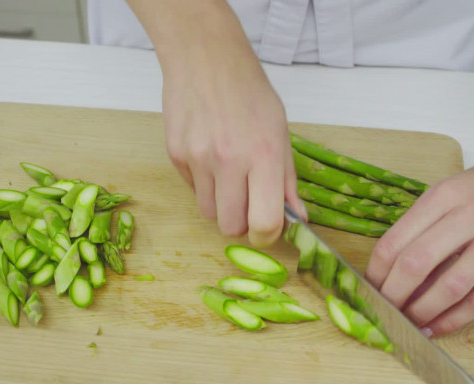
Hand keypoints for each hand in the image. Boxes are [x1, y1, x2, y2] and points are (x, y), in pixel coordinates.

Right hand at [161, 45, 304, 246]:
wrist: (206, 58)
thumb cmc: (250, 93)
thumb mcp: (280, 132)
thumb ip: (287, 180)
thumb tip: (297, 218)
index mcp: (264, 155)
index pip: (264, 223)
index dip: (267, 236)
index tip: (268, 228)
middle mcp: (230, 161)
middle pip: (230, 227)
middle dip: (241, 222)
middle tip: (247, 201)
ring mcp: (199, 159)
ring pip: (209, 213)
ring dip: (221, 204)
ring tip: (228, 176)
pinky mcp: (176, 155)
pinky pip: (192, 190)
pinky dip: (203, 183)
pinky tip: (210, 155)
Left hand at [365, 143, 473, 335]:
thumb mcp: (448, 191)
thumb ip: (421, 225)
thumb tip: (388, 271)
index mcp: (444, 196)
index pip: (397, 240)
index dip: (376, 273)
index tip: (367, 289)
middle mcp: (471, 215)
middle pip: (418, 263)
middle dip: (394, 295)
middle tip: (383, 311)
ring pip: (451, 286)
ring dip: (423, 312)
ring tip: (408, 324)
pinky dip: (455, 319)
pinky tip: (437, 327)